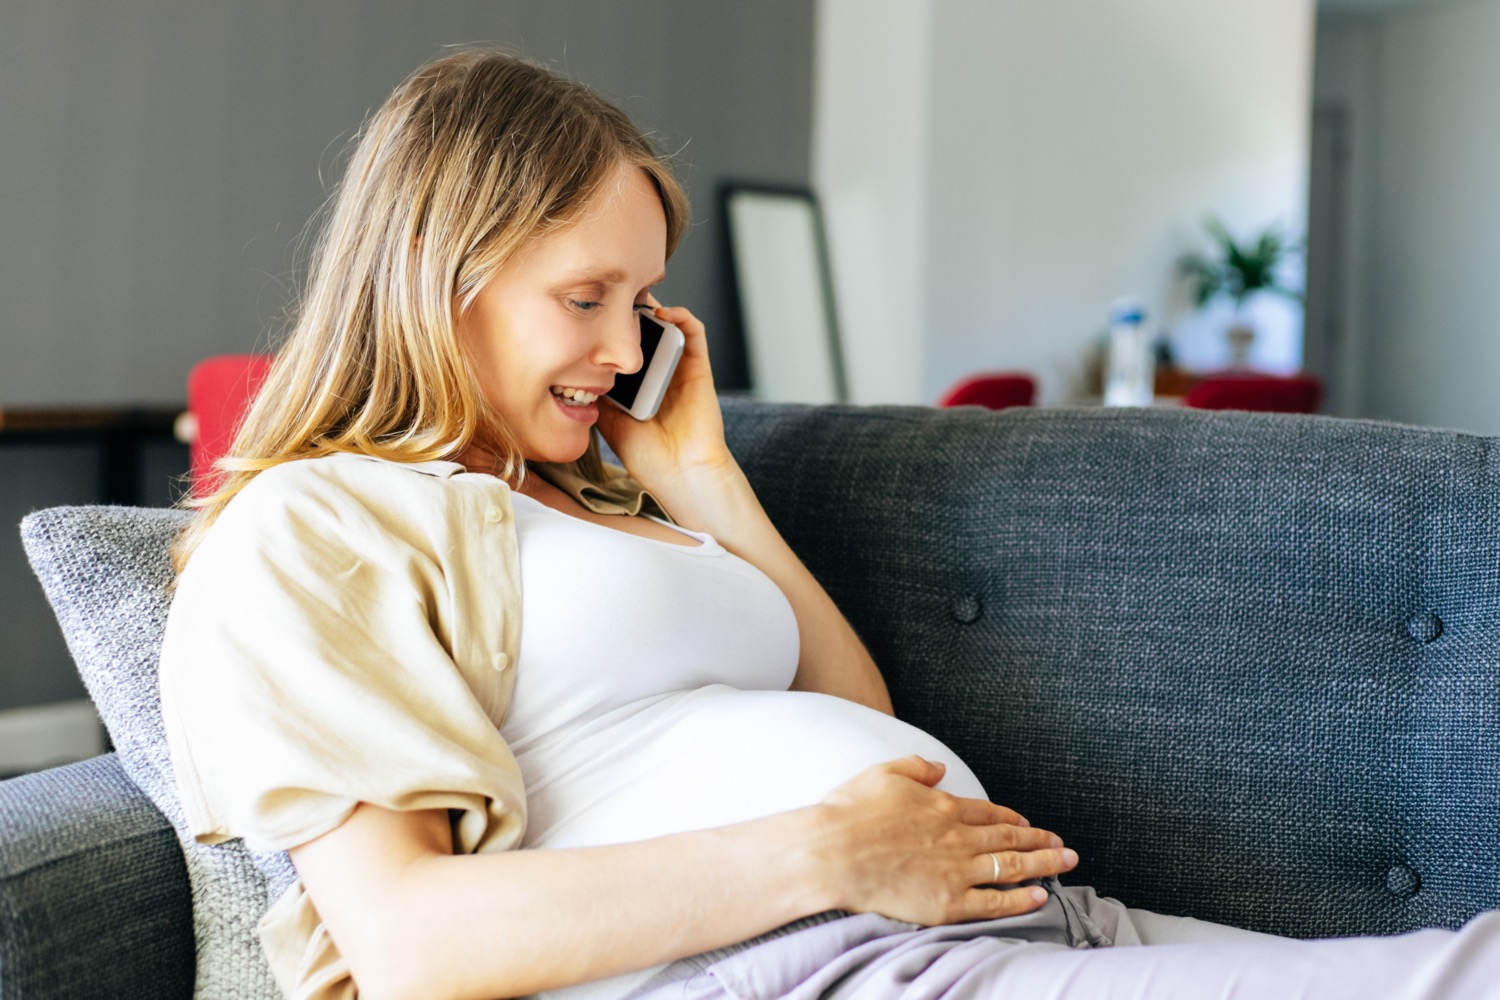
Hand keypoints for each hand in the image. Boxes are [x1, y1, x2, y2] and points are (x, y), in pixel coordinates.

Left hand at [594, 302, 744, 525]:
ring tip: (632, 296)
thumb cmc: (648, 456)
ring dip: (652, 307)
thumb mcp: (609, 421)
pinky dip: (681, 316)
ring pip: (667, 324)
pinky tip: (663, 313)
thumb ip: (596, 394)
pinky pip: (695, 332)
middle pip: (643, 329)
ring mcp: (679, 367)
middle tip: (609, 295)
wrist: (681, 474)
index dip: (608, 326)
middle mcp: (657, 371)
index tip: (589, 312)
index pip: (622, 345)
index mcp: (636, 383)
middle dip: (627, 310)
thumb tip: (571, 369)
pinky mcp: (699, 367)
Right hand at [807, 756, 1077, 925]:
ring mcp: (956, 871)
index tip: (1030, 824)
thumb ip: (915, 767)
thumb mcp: (883, 773)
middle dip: (1041, 842)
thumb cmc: (850, 813)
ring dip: (1044, 866)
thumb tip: (937, 766)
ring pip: (1012, 868)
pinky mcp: (948, 902)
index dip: (1013, 819)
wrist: (833, 853)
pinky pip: (995, 902)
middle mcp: (957, 837)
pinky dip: (1021, 900)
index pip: (989, 813)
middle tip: (1064, 846)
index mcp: (943, 806)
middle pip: (1010, 840)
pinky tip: (1040, 898)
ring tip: (1065, 865)